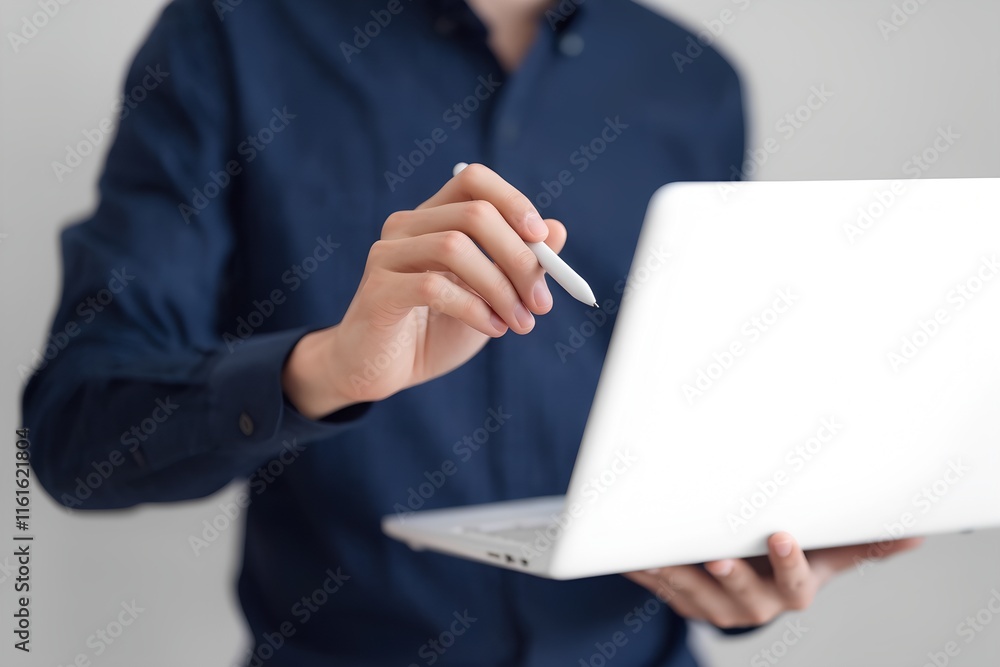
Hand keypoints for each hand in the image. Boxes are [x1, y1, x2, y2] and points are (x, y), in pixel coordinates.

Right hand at [282, 164, 566, 418]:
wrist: (379, 372)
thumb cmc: (434, 330)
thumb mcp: (489, 297)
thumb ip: (518, 264)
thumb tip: (557, 231)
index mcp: (433, 218)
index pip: (473, 179)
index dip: (512, 201)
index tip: (542, 238)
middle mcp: (406, 226)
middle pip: (473, 213)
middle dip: (519, 257)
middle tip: (541, 301)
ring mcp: (387, 255)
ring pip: (455, 247)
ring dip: (500, 288)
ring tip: (519, 323)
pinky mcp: (378, 290)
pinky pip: (434, 286)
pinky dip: (474, 309)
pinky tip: (491, 330)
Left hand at [623, 533, 922, 627]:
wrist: (755, 585)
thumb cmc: (789, 563)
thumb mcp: (828, 554)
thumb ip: (862, 545)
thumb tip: (914, 534)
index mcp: (790, 591)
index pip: (795, 584)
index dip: (788, 563)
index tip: (781, 536)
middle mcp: (753, 605)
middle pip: (739, 594)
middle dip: (728, 575)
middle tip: (715, 553)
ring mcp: (714, 606)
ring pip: (691, 593)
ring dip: (675, 572)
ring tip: (660, 548)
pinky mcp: (681, 600)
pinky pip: (659, 588)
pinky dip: (645, 569)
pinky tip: (631, 550)